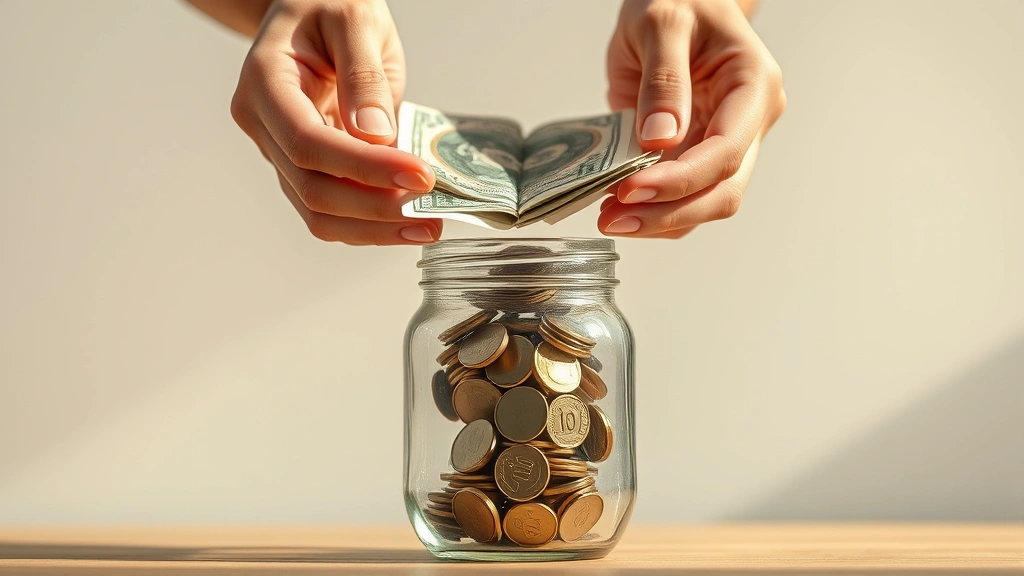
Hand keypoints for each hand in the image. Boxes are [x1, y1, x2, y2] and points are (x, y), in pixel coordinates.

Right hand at [230, 0, 441, 244]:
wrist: (312, 8)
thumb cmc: (329, 4)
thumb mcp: (356, 18)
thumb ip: (365, 76)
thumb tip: (378, 137)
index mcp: (264, 82)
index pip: (309, 142)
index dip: (365, 168)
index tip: (419, 177)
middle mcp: (263, 125)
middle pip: (311, 189)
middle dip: (375, 208)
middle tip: (432, 213)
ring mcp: (279, 151)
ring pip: (318, 212)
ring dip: (374, 228)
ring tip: (427, 227)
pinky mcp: (304, 167)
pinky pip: (331, 208)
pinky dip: (370, 222)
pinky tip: (408, 221)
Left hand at [601, 0, 784, 237]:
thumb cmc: (678, 0)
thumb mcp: (661, 22)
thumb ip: (663, 79)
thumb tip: (659, 139)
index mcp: (754, 86)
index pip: (725, 151)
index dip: (680, 180)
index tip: (631, 190)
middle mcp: (748, 123)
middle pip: (722, 191)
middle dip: (668, 214)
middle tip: (613, 219)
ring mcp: (724, 143)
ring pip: (703, 205)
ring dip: (658, 221)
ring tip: (609, 218)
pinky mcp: (696, 155)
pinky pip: (682, 197)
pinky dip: (652, 211)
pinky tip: (617, 208)